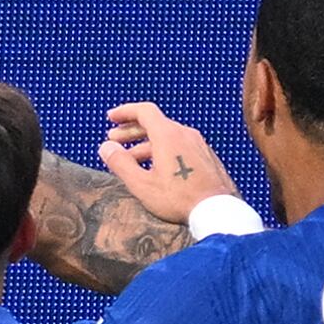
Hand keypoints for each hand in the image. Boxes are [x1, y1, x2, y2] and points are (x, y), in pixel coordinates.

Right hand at [98, 102, 236, 224]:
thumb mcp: (142, 184)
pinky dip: (163, 151)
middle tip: (114, 141)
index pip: (144, 111)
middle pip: (155, 124)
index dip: (125, 112)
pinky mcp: (207, 158)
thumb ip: (121, 163)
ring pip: (167, 137)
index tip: (111, 118)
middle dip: (131, 131)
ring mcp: (199, 145)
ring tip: (131, 159)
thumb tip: (106, 147)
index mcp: (168, 134)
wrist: (218, 211)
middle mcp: (185, 134)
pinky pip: (181, 147)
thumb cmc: (179, 199)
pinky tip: (156, 169)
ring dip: (146, 144)